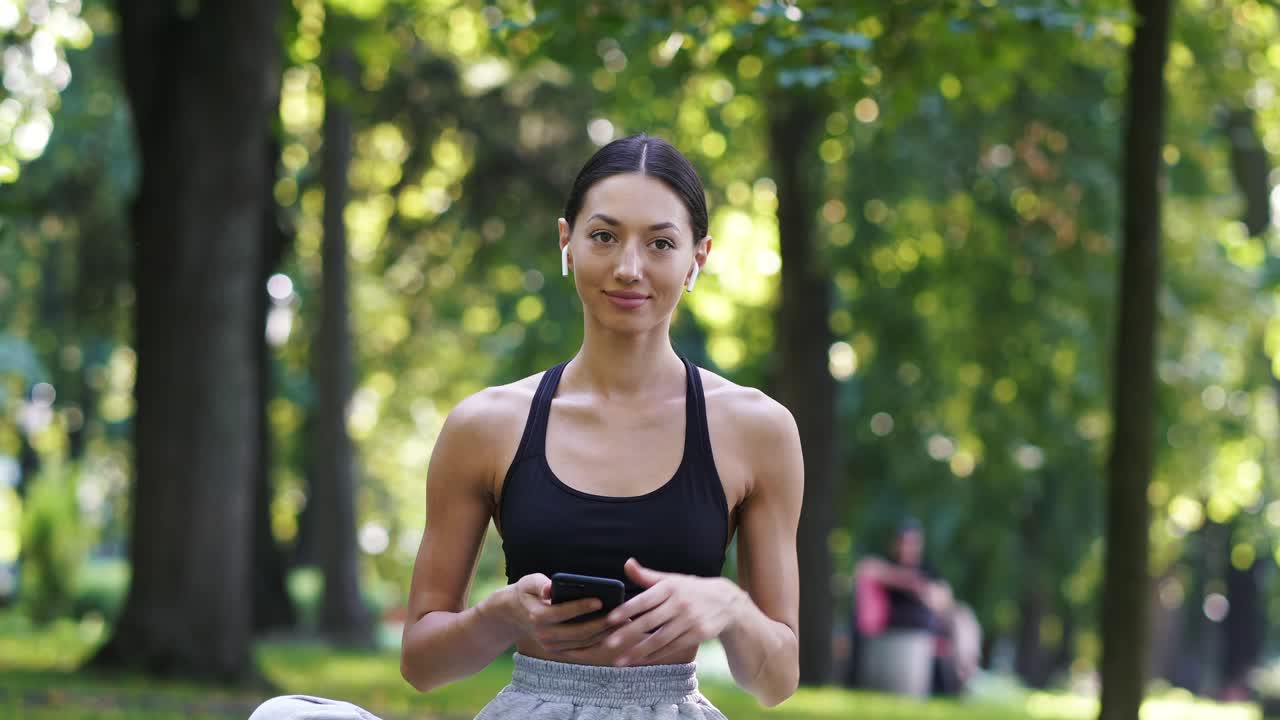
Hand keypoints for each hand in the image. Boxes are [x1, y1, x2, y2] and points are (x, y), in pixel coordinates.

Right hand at [497, 573, 621, 654]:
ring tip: (623, 621)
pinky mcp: (558, 652)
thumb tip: (550, 588)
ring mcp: (552, 646)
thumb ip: (541, 584)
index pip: (563, 613)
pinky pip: (583, 649)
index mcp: (537, 616)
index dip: (582, 607)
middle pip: (578, 632)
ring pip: (584, 642)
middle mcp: (545, 635)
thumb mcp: (529, 582)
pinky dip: (599, 641)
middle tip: (620, 613)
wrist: (514, 614)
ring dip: (604, 633)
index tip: (600, 600)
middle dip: (601, 623)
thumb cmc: (527, 592)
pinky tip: (614, 631)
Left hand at [601, 558, 745, 665]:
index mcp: (670, 587)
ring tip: (620, 660)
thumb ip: (647, 576)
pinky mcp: (697, 635)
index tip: (610, 619)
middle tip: (608, 644)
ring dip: (639, 651)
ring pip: (660, 639)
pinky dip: (655, 655)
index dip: (627, 609)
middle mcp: (680, 603)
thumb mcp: (672, 580)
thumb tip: (627, 563)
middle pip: (650, 621)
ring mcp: (690, 620)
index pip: (645, 599)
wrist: (727, 602)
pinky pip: (672, 647)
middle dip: (628, 633)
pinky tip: (640, 660)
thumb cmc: (691, 590)